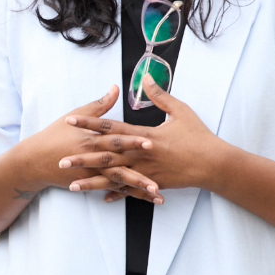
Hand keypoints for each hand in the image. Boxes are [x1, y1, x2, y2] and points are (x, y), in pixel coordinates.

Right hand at [11, 85, 159, 202]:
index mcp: (91, 140)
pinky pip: (113, 189)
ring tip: (157, 192)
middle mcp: (93, 158)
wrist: (35, 160)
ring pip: (120, 181)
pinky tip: (146, 198)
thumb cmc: (55, 135)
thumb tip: (116, 88)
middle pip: (120, 164)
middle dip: (140, 169)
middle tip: (160, 175)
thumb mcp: (75, 115)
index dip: (132, 140)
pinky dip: (129, 194)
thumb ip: (99, 105)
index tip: (151, 141)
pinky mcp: (91, 182)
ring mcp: (92, 173)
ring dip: (139, 188)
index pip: (115, 139)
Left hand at [62, 81, 232, 197]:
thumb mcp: (180, 111)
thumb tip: (146, 76)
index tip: (70, 121)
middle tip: (60, 160)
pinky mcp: (152, 184)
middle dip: (82, 158)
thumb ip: (159, 95)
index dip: (89, 124)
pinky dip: (116, 193)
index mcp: (144, 136)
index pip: (110, 129)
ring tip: (72, 185)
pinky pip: (130, 190)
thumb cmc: (198, 136)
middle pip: (105, 157)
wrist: (214, 165)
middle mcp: (140, 155)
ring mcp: (145, 172)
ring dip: (92, 182)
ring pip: (113, 178)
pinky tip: (101, 197)